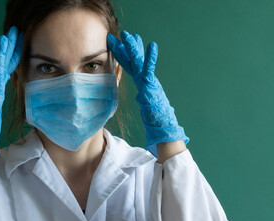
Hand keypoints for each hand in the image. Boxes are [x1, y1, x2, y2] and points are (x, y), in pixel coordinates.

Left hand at [107, 30, 188, 156]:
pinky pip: (150, 70)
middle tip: (119, 34)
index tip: (116, 44)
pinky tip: (152, 46)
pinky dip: (151, 58)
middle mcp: (144, 80)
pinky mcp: (152, 87)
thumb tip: (141, 95)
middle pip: (132, 61)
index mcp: (141, 82)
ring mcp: (148, 82)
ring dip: (134, 48)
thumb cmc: (155, 117)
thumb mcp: (146, 104)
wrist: (163, 126)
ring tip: (130, 35)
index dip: (122, 55)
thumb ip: (143, 96)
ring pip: (139, 62)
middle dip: (125, 47)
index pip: (129, 66)